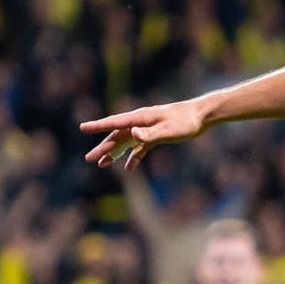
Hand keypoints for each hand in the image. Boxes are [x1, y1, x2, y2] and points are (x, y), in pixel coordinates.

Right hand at [81, 99, 209, 170]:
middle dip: (103, 147)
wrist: (202, 116)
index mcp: (140, 118)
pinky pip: (140, 147)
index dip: (98, 126)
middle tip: (89, 159)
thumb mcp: (169, 130)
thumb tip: (132, 134)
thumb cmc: (186, 121)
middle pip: (117, 136)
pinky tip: (128, 168)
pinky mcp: (156, 135)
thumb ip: (150, 133)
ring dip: (114, 153)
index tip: (82, 128)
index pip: (115, 123)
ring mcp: (147, 129)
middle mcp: (141, 123)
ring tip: (101, 164)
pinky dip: (134, 157)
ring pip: (126, 142)